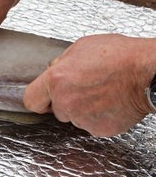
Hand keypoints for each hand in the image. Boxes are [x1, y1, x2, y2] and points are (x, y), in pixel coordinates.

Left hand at [23, 35, 155, 135]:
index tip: (44, 98)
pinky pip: (91, 125)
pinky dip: (98, 117)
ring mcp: (82, 118)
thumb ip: (61, 62)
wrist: (149, 73)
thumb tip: (52, 70)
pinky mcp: (98, 129)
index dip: (39, 99)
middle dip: (66, 101)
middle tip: (85, 87)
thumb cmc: (120, 56)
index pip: (31, 100)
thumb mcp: (82, 47)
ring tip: (102, 92)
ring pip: (74, 118)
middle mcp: (66, 102)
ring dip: (83, 109)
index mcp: (56, 80)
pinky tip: (110, 103)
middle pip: (56, 110)